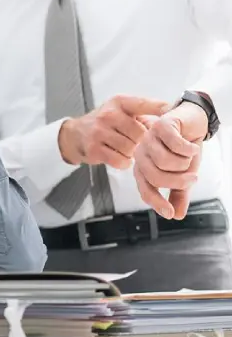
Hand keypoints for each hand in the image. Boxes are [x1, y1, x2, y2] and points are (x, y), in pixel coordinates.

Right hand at [59, 95, 170, 168]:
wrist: (75, 134)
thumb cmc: (105, 123)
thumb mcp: (121, 109)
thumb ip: (144, 111)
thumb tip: (172, 115)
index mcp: (119, 102)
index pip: (144, 104)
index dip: (161, 109)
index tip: (173, 113)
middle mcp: (108, 115)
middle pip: (140, 133)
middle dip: (141, 141)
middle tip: (134, 141)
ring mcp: (99, 132)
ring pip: (131, 148)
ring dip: (131, 152)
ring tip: (124, 148)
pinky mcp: (94, 149)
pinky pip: (120, 160)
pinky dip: (123, 162)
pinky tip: (118, 156)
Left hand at [133, 101, 206, 219]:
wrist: (194, 121)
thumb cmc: (184, 148)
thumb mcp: (184, 174)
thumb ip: (179, 193)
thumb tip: (178, 215)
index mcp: (143, 168)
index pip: (145, 189)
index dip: (157, 202)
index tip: (170, 213)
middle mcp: (141, 155)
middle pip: (156, 177)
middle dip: (178, 181)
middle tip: (192, 177)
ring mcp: (149, 139)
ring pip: (165, 161)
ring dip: (184, 162)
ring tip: (189, 156)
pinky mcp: (161, 126)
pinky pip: (175, 145)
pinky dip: (189, 149)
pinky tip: (192, 146)